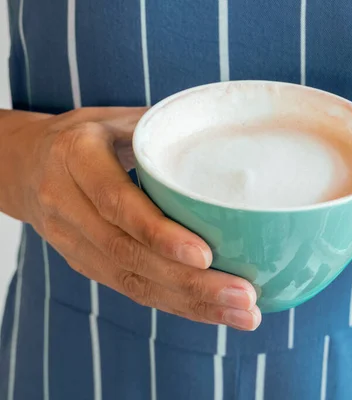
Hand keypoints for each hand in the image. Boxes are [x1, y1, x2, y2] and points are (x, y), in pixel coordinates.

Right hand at [17, 107, 260, 329]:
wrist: (24, 165)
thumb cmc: (86, 136)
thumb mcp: (119, 119)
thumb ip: (163, 132)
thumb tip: (227, 136)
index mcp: (77, 158)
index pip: (116, 203)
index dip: (159, 233)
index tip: (205, 255)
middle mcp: (67, 204)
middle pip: (129, 254)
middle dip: (191, 282)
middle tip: (244, 296)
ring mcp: (71, 241)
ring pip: (132, 282)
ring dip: (191, 304)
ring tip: (241, 314)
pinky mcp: (84, 264)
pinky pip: (131, 289)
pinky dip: (175, 305)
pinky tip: (212, 312)